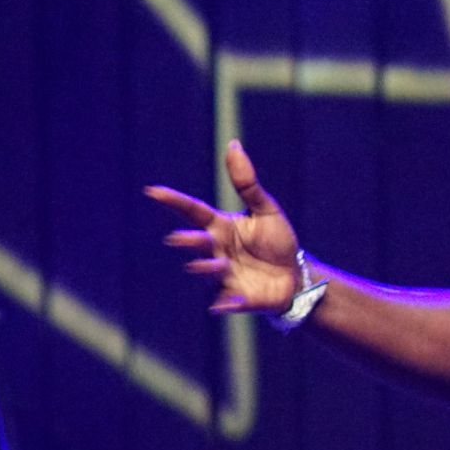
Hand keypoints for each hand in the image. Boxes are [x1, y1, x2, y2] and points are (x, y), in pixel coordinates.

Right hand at [145, 141, 301, 315]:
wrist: (296, 277)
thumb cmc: (277, 242)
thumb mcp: (266, 210)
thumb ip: (247, 183)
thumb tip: (234, 144)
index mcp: (220, 227)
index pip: (193, 212)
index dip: (174, 201)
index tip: (153, 191)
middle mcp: (217, 251)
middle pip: (198, 243)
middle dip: (189, 241)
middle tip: (181, 238)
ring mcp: (225, 275)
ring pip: (208, 271)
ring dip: (207, 268)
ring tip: (212, 264)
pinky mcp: (238, 298)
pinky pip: (226, 302)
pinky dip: (225, 304)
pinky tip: (223, 305)